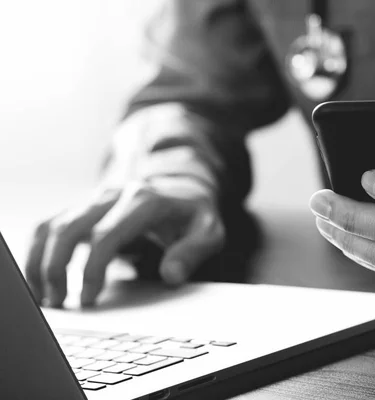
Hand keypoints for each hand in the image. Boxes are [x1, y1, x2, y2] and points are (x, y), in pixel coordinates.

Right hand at [24, 175, 223, 307]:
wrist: (182, 187)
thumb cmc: (193, 213)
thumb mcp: (209, 230)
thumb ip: (193, 251)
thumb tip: (172, 275)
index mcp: (145, 200)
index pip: (107, 234)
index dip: (93, 268)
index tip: (88, 299)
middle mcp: (114, 194)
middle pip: (70, 227)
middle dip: (57, 267)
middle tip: (60, 304)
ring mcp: (96, 198)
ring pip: (53, 224)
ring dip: (41, 261)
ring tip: (46, 298)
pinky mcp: (84, 206)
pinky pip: (50, 224)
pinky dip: (37, 250)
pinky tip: (38, 278)